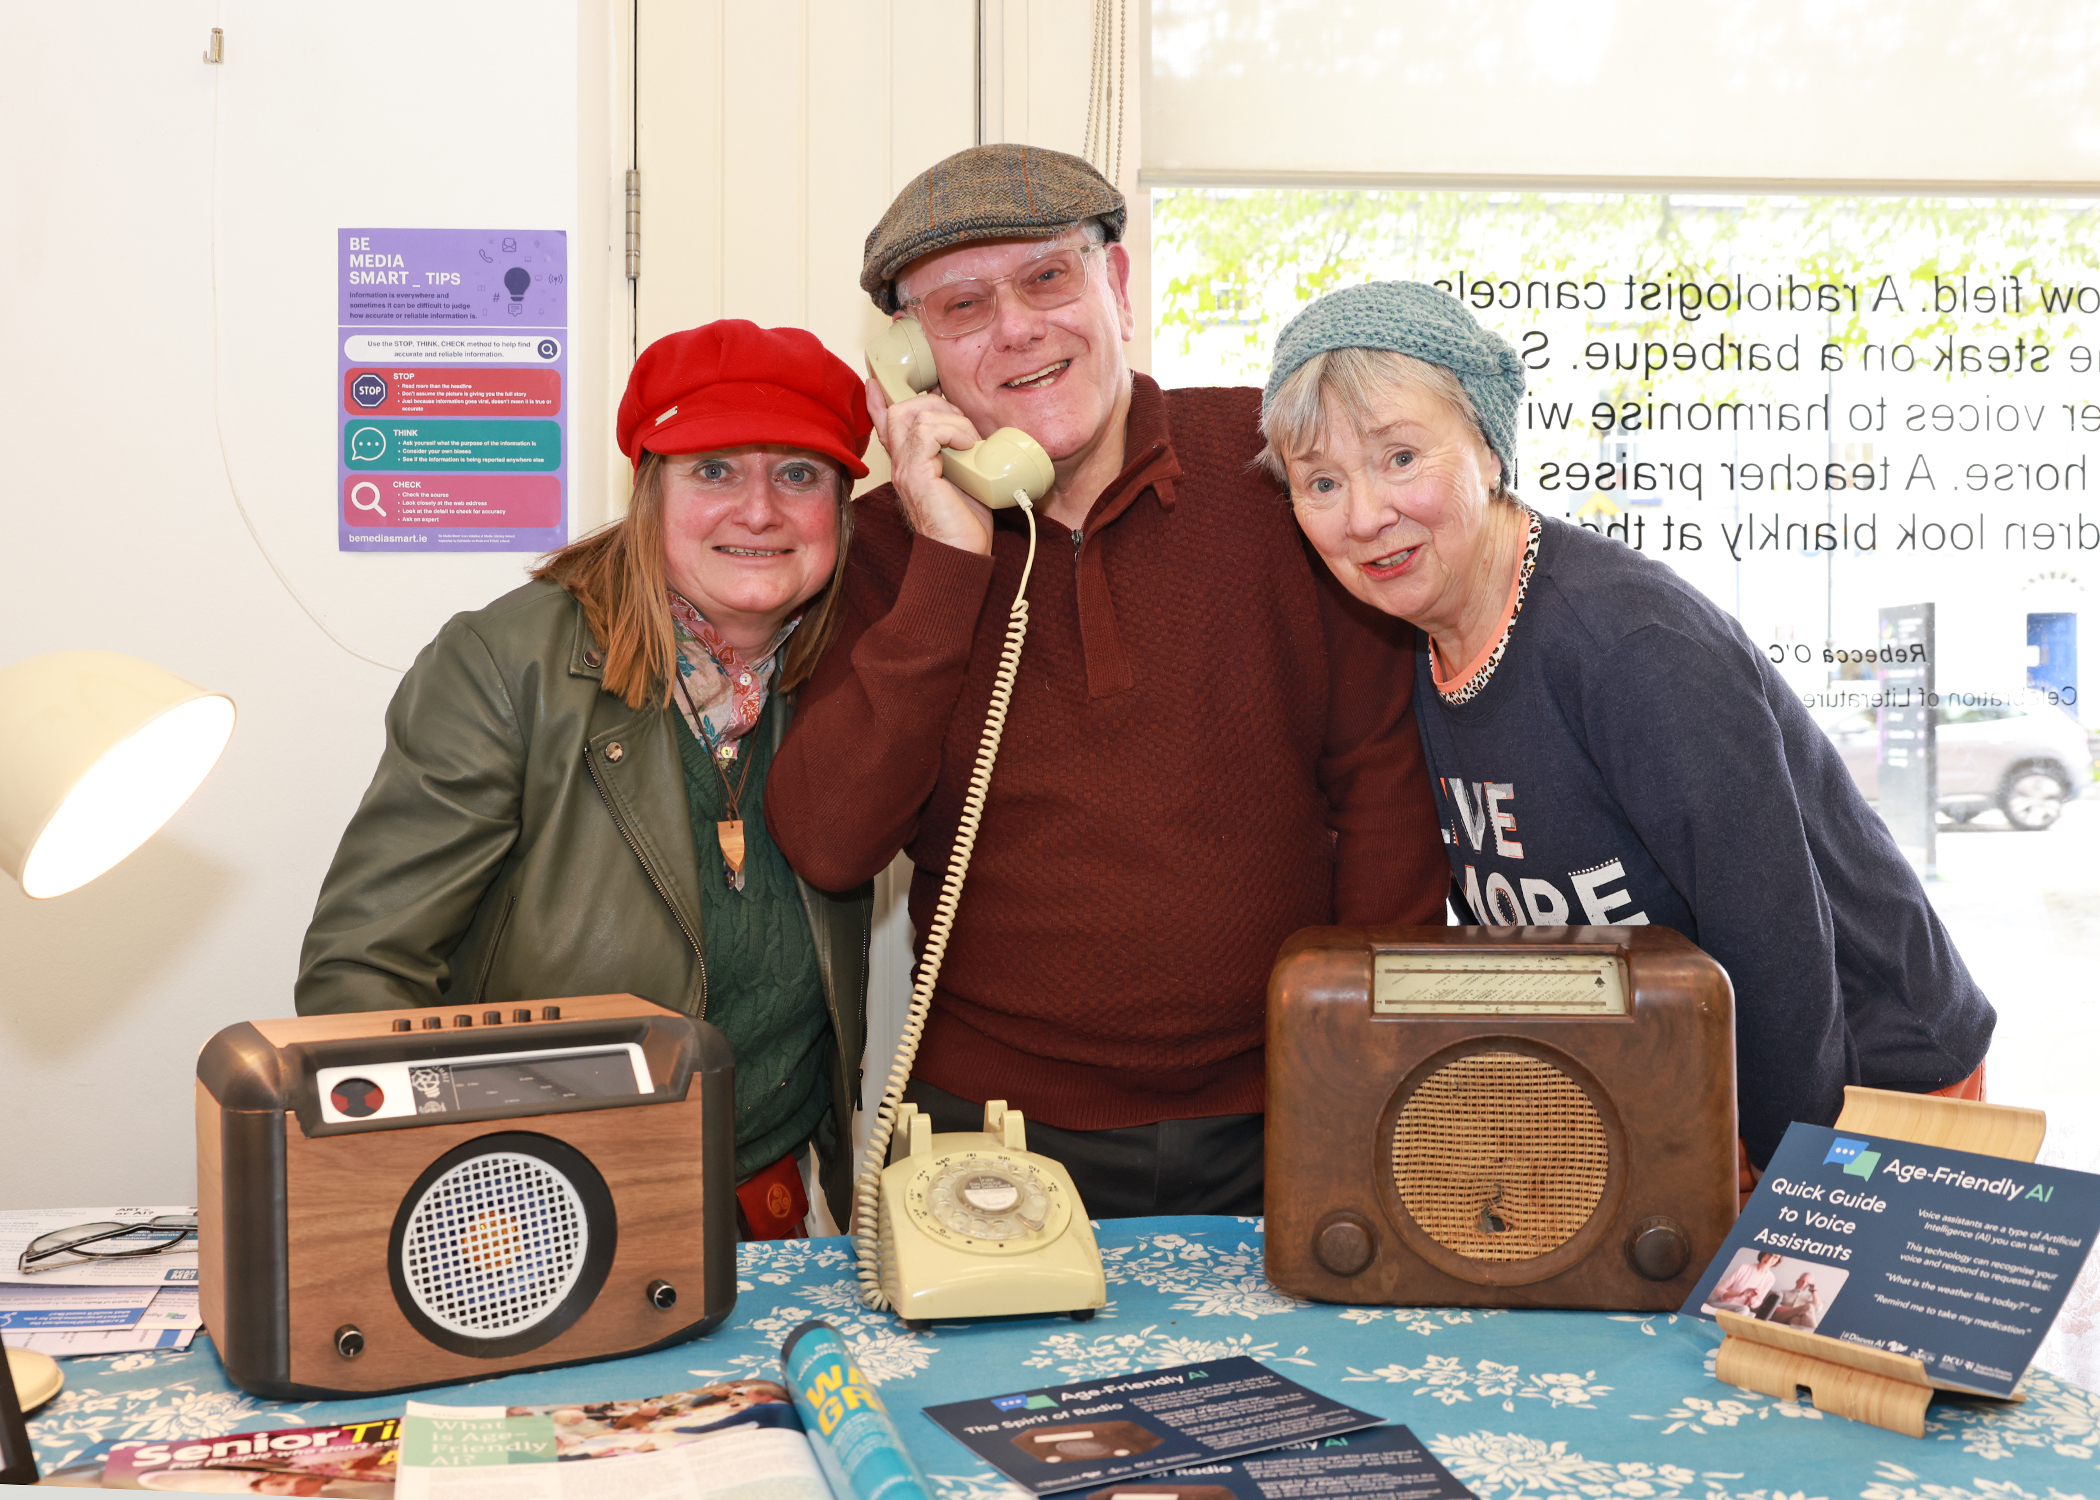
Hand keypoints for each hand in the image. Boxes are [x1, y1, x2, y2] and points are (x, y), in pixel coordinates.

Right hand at [864, 371, 994, 555]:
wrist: (961, 554)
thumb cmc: (965, 522)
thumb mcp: (964, 477)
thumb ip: (958, 454)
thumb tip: (974, 433)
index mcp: (909, 463)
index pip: (886, 425)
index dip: (880, 401)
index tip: (877, 384)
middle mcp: (901, 463)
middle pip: (901, 409)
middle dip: (937, 405)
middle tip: (963, 427)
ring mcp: (905, 468)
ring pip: (913, 415)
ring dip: (951, 420)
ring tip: (970, 441)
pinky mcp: (915, 474)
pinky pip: (926, 433)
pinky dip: (952, 432)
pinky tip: (967, 447)